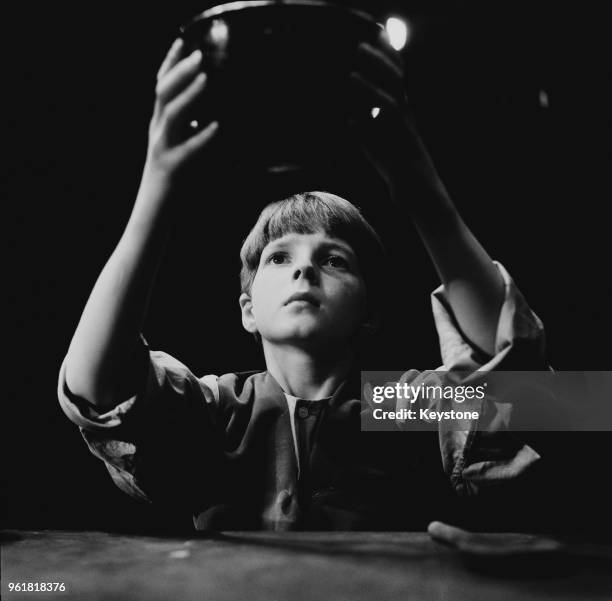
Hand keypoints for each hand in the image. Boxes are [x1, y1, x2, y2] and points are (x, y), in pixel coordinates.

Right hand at [144, 39, 218, 181]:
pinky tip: (215, 127)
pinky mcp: (173, 168)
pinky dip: (201, 137)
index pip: (161, 86)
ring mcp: (163, 149)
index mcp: (159, 125)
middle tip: (199, 55)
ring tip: (205, 79)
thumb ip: (186, 130)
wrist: (154, 210)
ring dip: (189, 95)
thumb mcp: (177, 147)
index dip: (170, 63)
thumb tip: (203, 115)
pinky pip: (188, 150)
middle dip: (180, 71)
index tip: (183, 42)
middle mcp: (158, 132)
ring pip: (172, 115)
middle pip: (164, 93)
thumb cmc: (172, 179)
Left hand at [348, 42, 443, 205]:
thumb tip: (352, 118)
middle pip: (398, 79)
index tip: (376, 43)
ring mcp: (408, 126)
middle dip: (382, 57)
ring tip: (359, 52)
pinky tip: (355, 82)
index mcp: (404, 121)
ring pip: (394, 88)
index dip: (388, 63)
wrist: (423, 201)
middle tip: (365, 40)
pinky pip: (389, 109)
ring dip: (376, 68)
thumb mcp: (379, 155)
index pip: (397, 85)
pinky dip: (372, 93)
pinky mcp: (405, 137)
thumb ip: (367, 135)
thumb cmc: (403, 181)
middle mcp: (408, 119)